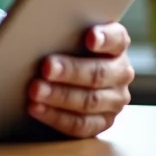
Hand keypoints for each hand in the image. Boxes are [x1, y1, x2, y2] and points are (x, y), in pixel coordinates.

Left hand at [27, 22, 133, 138]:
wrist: (64, 79)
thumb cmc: (64, 50)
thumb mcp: (67, 38)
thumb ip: (63, 33)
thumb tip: (36, 30)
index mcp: (116, 46)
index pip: (117, 39)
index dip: (105, 38)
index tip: (90, 38)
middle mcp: (120, 72)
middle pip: (99, 73)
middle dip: (70, 71)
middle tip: (46, 67)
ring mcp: (114, 100)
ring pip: (89, 101)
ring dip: (59, 96)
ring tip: (35, 90)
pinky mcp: (103, 122)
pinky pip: (81, 124)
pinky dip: (56, 117)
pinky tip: (37, 108)